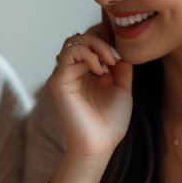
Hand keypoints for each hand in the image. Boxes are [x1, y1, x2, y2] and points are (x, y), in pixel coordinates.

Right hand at [50, 28, 132, 158]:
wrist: (99, 144)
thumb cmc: (110, 122)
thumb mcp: (122, 88)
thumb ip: (122, 67)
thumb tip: (122, 47)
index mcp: (89, 72)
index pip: (92, 43)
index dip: (107, 40)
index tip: (122, 53)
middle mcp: (75, 71)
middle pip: (82, 38)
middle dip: (102, 41)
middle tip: (116, 57)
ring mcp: (65, 74)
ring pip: (74, 41)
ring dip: (96, 45)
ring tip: (109, 62)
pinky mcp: (59, 80)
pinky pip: (69, 53)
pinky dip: (88, 55)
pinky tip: (100, 70)